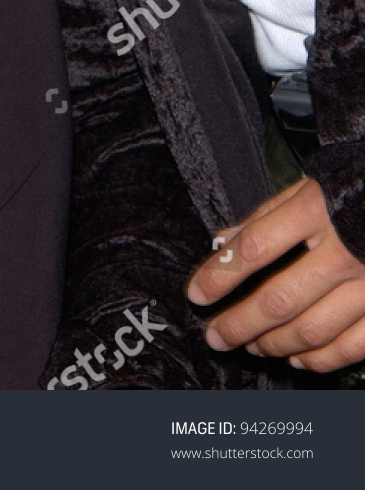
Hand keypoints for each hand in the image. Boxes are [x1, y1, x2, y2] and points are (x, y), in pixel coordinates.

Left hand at [187, 178, 364, 371]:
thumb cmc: (350, 193)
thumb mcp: (306, 188)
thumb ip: (265, 215)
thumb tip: (223, 242)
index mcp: (315, 211)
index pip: (255, 248)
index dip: (220, 276)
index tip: (197, 294)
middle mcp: (343, 251)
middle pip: (279, 300)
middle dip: (239, 324)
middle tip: (215, 336)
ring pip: (312, 330)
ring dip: (273, 344)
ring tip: (250, 345)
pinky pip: (350, 347)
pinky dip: (319, 360)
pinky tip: (295, 357)